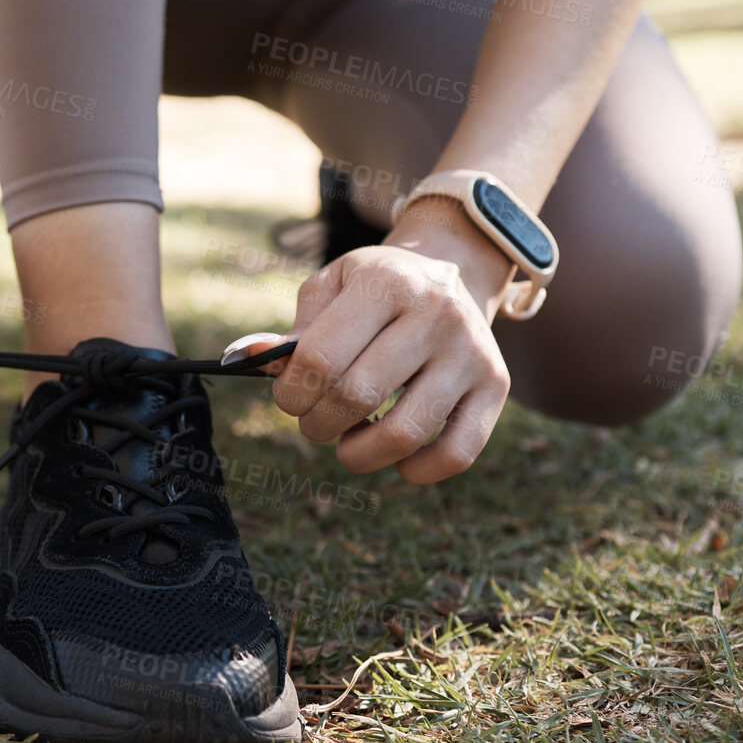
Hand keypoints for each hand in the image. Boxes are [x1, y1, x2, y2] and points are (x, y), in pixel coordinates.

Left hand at [272, 202, 513, 483]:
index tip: (287, 397)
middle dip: (318, 424)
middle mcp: (435, 313)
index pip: (320, 358)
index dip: (290, 392)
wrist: (453, 272)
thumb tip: (245, 358)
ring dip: (359, 454)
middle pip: (357, 396)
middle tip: (313, 422)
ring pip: (406, 433)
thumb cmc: (375, 288)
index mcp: (386, 282)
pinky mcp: (496, 387)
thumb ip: (294, 329)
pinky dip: (417, 471)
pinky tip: (396, 457)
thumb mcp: (332, 288)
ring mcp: (471, 352)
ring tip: (348, 443)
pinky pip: (457, 453)